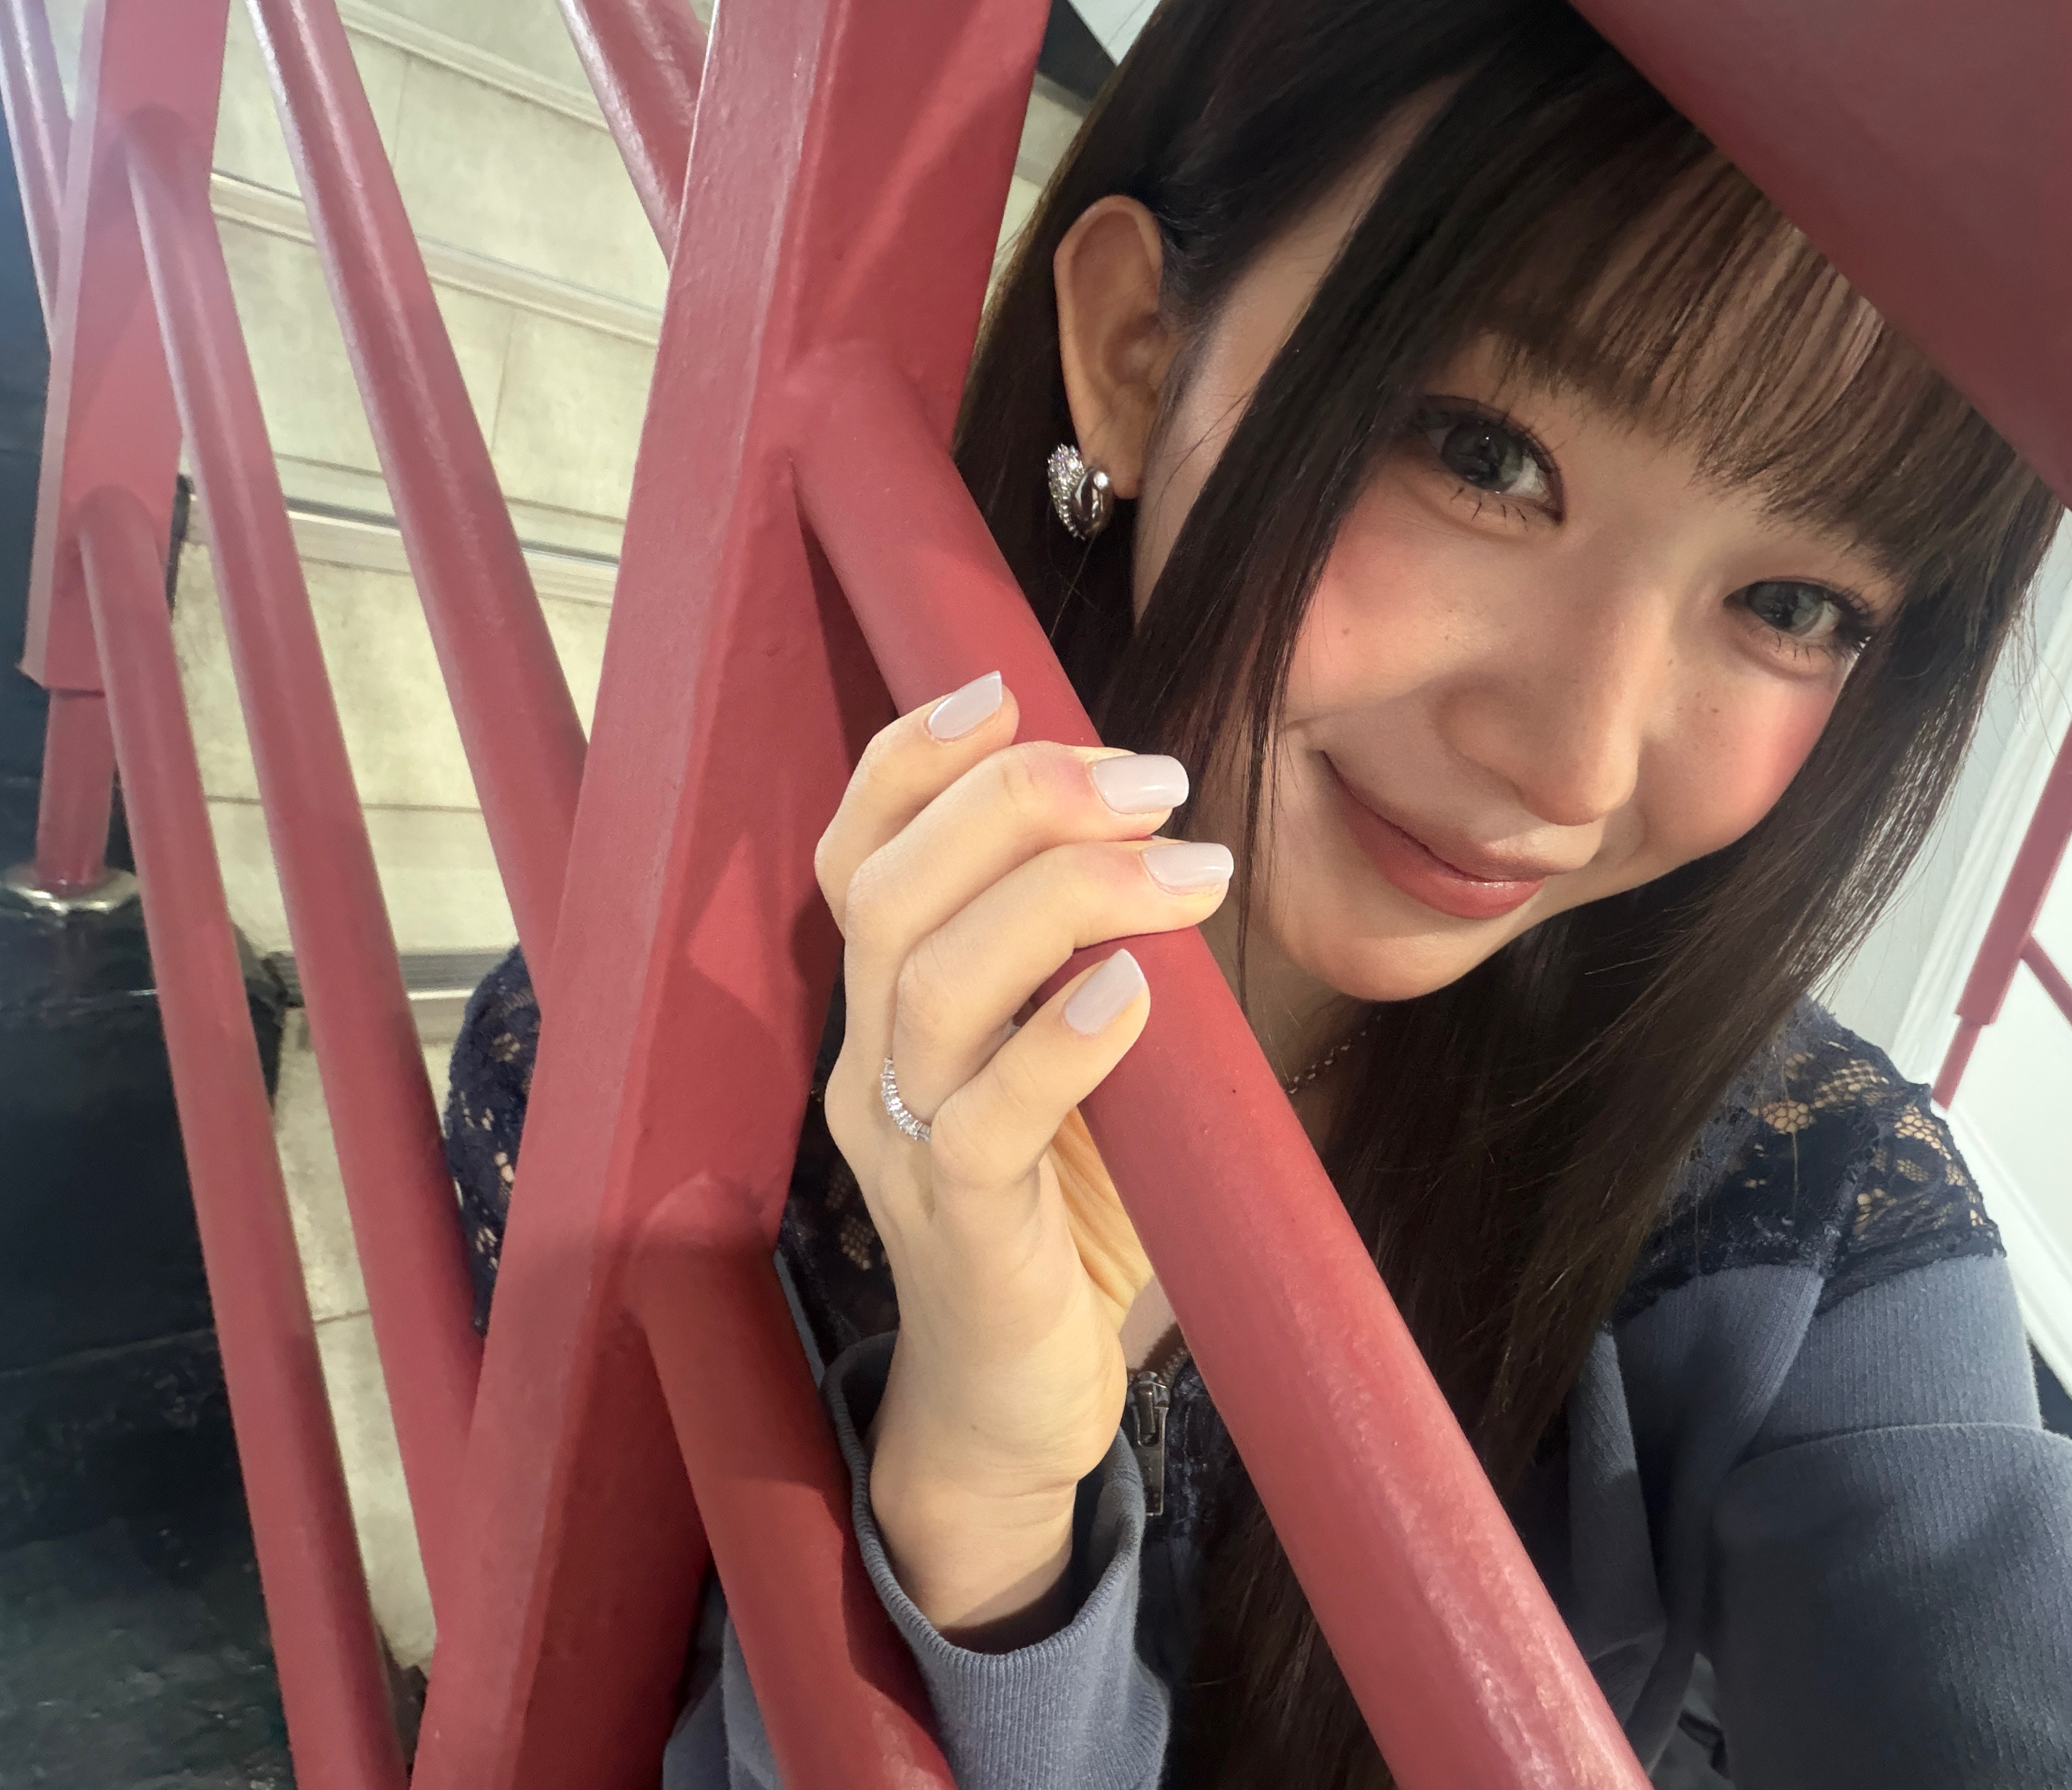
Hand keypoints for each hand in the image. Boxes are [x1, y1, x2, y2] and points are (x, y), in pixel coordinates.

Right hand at [813, 671, 1232, 1639]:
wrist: (1019, 1403)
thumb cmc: (1065, 1212)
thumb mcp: (1076, 1063)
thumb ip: (1090, 961)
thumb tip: (1172, 845)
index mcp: (889, 1011)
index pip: (859, 858)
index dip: (911, 763)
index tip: (1003, 691)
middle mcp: (873, 1063)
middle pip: (893, 892)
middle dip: (1017, 804)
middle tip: (1154, 780)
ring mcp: (908, 1145)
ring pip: (934, 980)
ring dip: (1065, 896)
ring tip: (1189, 869)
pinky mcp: (963, 1228)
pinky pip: (989, 1117)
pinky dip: (1062, 1039)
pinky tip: (1136, 991)